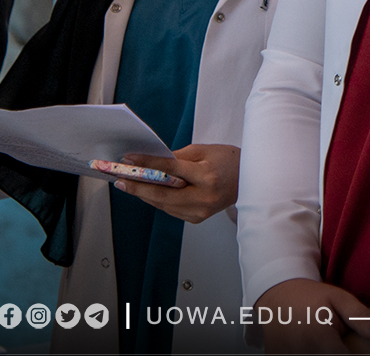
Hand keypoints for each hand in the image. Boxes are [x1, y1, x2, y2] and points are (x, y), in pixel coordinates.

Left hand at [114, 144, 239, 222]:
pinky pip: (170, 209)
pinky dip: (158, 200)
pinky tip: (148, 191)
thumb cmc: (229, 161)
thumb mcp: (204, 150)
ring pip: (163, 204)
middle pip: (162, 194)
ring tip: (128, 184)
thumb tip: (152, 162)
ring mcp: (200, 212)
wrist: (250, 180)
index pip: (171, 169)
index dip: (148, 163)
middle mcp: (204, 197)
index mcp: (208, 176)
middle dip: (138, 186)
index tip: (129, 158)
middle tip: (119, 179)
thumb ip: (178, 157)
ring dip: (144, 194)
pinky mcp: (196, 219)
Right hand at [256, 279, 369, 353]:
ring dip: (327, 352)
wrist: (277, 296)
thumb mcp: (339, 299)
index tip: (357, 349)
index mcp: (318, 338)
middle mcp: (302, 352)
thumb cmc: (311, 296)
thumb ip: (360, 318)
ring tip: (328, 340)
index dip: (355, 355)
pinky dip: (314, 352)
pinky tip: (316, 344)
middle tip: (340, 339)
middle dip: (340, 352)